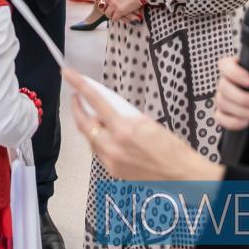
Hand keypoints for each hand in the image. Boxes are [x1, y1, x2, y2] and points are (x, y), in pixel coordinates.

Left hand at [63, 68, 220, 180]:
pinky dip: (98, 141)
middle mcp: (112, 147)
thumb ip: (124, 115)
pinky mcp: (112, 171)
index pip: (95, 102)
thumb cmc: (170, 146)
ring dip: (88, 126)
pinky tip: (106, 135)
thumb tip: (110, 109)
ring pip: (89, 139)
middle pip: (83, 124)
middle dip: (77, 108)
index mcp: (122, 130)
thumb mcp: (147, 122)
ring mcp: (110, 161)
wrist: (181, 174)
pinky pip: (98, 152)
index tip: (68, 74)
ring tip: (92, 115)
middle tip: (75, 96)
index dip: (79, 86)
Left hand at [95, 0, 141, 20]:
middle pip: (101, 6)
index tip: (104, 2)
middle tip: (109, 9)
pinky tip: (120, 15)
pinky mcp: (119, 11)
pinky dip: (116, 18)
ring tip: (115, 13)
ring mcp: (113, 4)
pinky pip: (114, 18)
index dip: (101, 0)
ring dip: (111, 14)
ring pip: (107, 13)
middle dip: (104, 8)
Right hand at [214, 56, 248, 137]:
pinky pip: (220, 118)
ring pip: (222, 102)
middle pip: (223, 86)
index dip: (235, 73)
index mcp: (236, 69)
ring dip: (241, 111)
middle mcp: (226, 82)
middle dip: (242, 98)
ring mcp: (222, 98)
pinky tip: (246, 122)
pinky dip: (234, 122)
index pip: (225, 65)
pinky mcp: (221, 113)